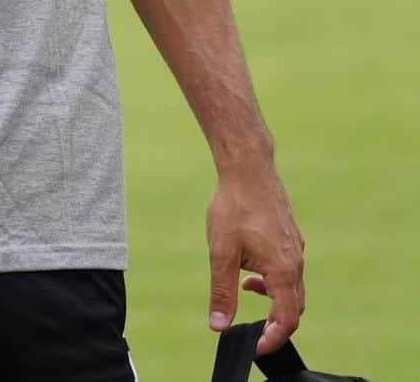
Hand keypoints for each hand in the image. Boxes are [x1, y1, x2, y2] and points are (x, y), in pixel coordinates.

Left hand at [206, 161, 304, 356]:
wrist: (248, 168)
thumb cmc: (234, 207)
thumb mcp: (221, 252)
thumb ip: (222, 292)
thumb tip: (219, 326)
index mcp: (282, 270)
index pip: (287, 320)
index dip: (272, 339)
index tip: (254, 345)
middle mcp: (295, 262)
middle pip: (294, 307)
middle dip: (274, 322)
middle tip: (252, 327)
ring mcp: (295, 247)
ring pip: (291, 286)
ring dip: (271, 297)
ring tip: (244, 286)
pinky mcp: (290, 235)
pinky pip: (288, 267)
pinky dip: (272, 277)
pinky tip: (249, 264)